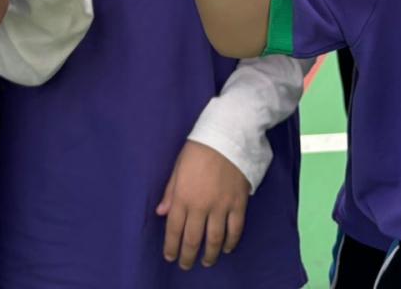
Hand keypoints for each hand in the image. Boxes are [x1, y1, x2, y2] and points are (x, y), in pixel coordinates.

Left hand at [156, 140, 249, 268]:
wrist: (228, 136)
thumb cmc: (198, 149)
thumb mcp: (178, 168)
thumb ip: (170, 192)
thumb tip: (161, 213)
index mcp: (182, 196)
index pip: (174, 229)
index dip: (171, 246)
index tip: (170, 256)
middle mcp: (201, 206)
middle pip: (193, 239)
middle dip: (188, 256)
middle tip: (186, 264)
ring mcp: (221, 206)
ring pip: (215, 239)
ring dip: (210, 254)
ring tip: (206, 262)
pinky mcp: (239, 203)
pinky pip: (235, 229)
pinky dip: (231, 242)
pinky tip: (227, 249)